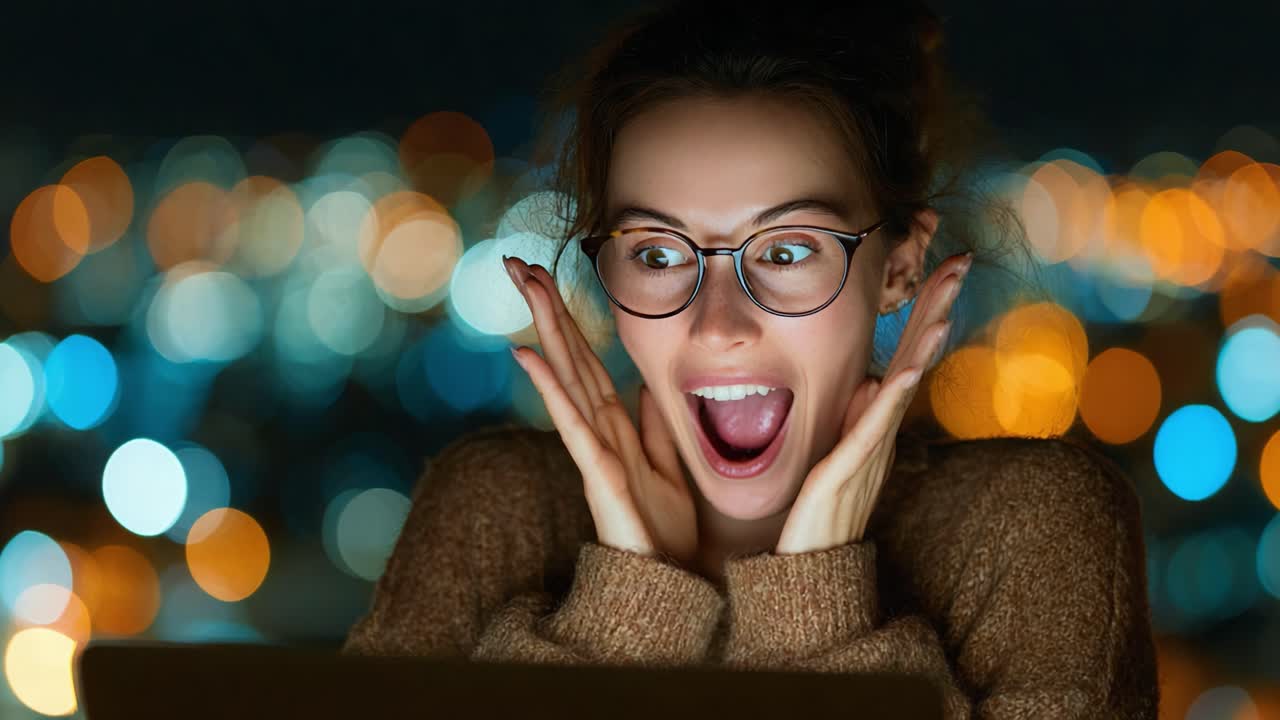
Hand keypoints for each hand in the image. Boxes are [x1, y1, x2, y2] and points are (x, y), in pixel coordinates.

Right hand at [502, 255, 698, 569]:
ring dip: (545, 329)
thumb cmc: (664, 532)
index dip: (569, 321)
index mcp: (616, 426)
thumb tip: (644, 387)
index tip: (549, 280)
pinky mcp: (595, 472)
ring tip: (524, 285)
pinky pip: (570, 422)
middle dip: (546, 308)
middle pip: (568, 357)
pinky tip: (526, 355)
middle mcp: (597, 430)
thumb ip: (655, 427)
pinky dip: (549, 387)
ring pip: (565, 376)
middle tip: (516, 262)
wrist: (667, 583)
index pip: (587, 362)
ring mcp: (592, 448)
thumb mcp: (669, 468)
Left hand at [775, 252, 972, 554]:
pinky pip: (872, 432)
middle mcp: (881, 434)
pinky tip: (903, 371)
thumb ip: (856, 418)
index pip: (906, 355)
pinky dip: (890, 400)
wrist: (811, 574)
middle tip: (958, 262)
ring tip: (942, 306)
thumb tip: (870, 380)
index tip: (940, 269)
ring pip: (901, 388)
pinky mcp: (846, 474)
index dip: (924, 313)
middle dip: (935, 309)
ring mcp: (868, 453)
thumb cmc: (822, 517)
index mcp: (877, 424)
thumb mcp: (838, 454)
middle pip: (914, 359)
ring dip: (921, 345)